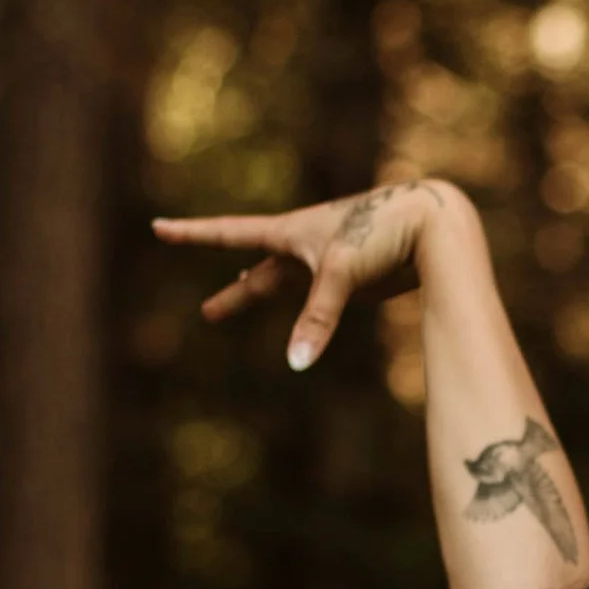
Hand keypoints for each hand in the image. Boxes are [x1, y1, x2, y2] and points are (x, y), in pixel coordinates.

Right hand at [154, 180, 442, 369]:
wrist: (431, 224)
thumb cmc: (383, 234)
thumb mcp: (340, 274)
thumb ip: (317, 320)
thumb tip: (296, 365)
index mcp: (289, 233)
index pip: (227, 234)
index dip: (191, 234)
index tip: (158, 227)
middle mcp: (303, 245)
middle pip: (256, 273)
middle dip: (231, 293)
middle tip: (205, 313)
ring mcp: (327, 261)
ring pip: (284, 283)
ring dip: (257, 292)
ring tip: (228, 300)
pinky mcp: (353, 278)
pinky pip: (319, 297)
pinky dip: (304, 307)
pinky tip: (300, 313)